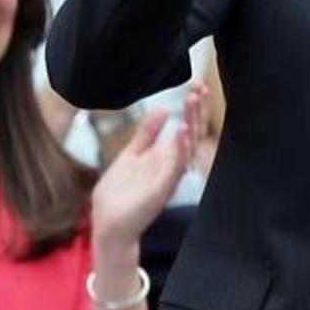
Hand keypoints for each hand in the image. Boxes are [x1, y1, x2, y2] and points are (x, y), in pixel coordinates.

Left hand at [90, 85, 205, 254]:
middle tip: (200, 87)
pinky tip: (181, 130)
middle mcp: (173, 165)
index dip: (192, 108)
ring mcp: (169, 176)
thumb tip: (163, 109)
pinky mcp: (162, 188)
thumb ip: (147, 134)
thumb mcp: (132, 155)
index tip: (196, 86)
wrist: (109, 224)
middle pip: (191, 133)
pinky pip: (176, 166)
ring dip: (192, 123)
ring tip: (194, 100)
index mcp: (166, 156)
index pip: (186, 127)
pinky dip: (181, 148)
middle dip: (197, 110)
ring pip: (188, 146)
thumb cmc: (120, 195)